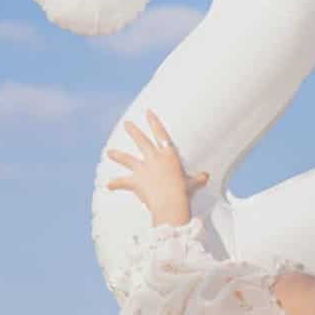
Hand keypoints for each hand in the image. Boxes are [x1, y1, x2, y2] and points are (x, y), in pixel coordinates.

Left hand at [104, 108, 208, 226]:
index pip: (161, 134)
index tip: (148, 112)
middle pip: (141, 141)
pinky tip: (108, 185)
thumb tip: (206, 177)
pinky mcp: (136, 181)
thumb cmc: (183, 192)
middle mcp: (154, 158)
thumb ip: (197, 179)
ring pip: (127, 159)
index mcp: (168, 155)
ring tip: (109, 152)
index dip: (154, 122)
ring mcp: (143, 169)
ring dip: (117, 155)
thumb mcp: (193, 184)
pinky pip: (123, 182)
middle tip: (126, 124)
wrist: (171, 202)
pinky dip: (115, 184)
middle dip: (133, 131)